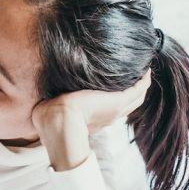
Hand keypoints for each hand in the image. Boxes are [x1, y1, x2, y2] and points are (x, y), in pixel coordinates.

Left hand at [31, 70, 151, 134]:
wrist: (58, 123)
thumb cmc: (48, 120)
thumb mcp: (51, 110)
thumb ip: (51, 104)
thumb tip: (42, 97)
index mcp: (94, 120)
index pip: (110, 109)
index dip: (115, 99)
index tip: (115, 88)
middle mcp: (108, 116)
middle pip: (129, 103)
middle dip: (134, 90)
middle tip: (138, 75)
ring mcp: (115, 109)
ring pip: (137, 96)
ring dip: (142, 83)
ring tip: (144, 69)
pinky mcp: (118, 100)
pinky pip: (139, 88)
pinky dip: (143, 79)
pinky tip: (146, 67)